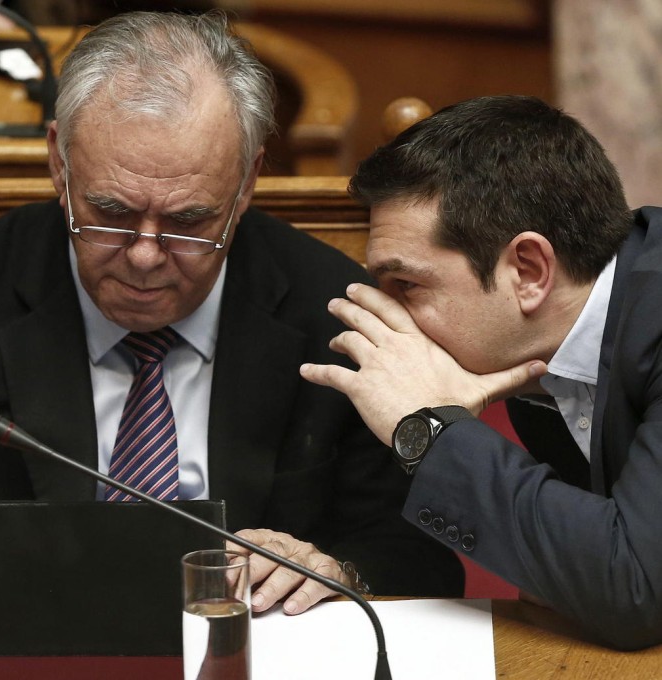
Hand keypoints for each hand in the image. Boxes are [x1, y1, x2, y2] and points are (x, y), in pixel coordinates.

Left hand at [228, 528, 346, 614]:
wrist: (332, 577)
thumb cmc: (292, 574)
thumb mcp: (267, 571)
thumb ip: (249, 573)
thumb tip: (224, 584)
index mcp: (272, 541)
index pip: (250, 538)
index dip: (237, 551)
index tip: (226, 567)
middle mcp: (291, 546)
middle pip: (271, 553)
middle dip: (253, 571)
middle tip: (240, 588)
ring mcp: (310, 558)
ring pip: (290, 569)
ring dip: (273, 588)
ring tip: (259, 603)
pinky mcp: (328, 573)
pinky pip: (315, 583)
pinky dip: (302, 596)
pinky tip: (290, 607)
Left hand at [299, 283, 545, 443]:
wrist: (436, 430)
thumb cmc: (457, 408)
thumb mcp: (484, 387)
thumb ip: (509, 374)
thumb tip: (543, 367)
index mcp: (418, 341)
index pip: (391, 310)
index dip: (372, 297)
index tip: (358, 289)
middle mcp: (393, 346)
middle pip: (364, 319)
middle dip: (348, 308)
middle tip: (337, 303)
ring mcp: (374, 364)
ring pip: (348, 341)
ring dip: (337, 338)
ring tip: (330, 339)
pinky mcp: (358, 386)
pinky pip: (332, 375)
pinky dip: (316, 372)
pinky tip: (306, 371)